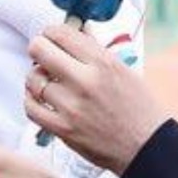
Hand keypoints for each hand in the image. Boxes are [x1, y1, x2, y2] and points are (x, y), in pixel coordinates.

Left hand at [25, 24, 167, 174]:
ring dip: (35, 77)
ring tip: (44, 79)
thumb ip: (95, 51)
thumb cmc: (138, 108)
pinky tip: (40, 98)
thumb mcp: (123, 71)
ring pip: (33, 80)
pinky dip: (31, 100)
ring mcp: (71, 107)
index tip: (49, 36)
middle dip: (38, 48)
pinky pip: (30, 107)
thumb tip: (76, 31)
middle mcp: (85, 81)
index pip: (61, 34)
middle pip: (40, 51)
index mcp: (103, 63)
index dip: (50, 32)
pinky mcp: (62, 129)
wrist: (147, 147)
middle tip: (41, 54)